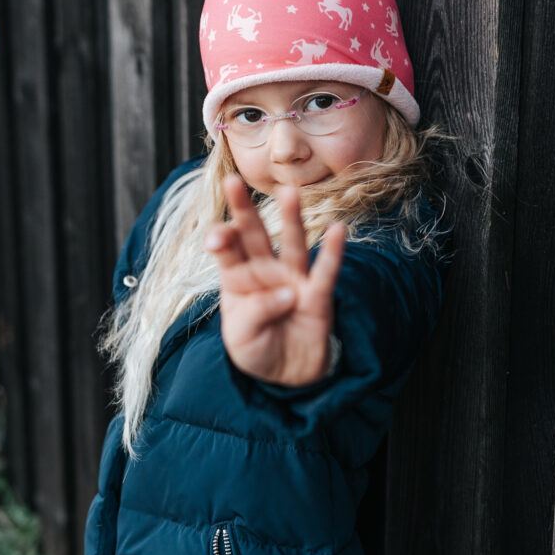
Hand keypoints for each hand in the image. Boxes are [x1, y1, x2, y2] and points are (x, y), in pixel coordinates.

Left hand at [203, 174, 346, 385]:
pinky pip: (327, 271)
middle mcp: (265, 271)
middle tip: (233, 181)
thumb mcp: (241, 338)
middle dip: (243, 210)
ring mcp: (293, 279)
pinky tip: (339, 230)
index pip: (227, 251)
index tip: (216, 237)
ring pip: (292, 244)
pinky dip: (334, 252)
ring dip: (290, 219)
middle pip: (254, 235)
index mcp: (237, 278)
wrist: (287, 374)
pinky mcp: (318, 295)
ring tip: (290, 193)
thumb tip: (286, 294)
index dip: (221, 239)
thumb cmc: (258, 348)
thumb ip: (254, 314)